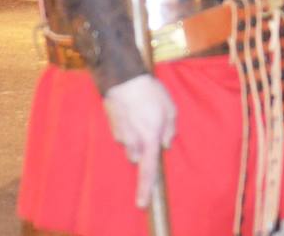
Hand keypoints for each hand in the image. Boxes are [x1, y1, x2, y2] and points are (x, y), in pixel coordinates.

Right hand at [103, 74, 176, 207]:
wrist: (123, 80)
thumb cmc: (151, 94)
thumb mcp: (171, 109)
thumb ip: (171, 130)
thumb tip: (166, 145)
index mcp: (150, 139)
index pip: (148, 170)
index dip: (146, 187)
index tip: (142, 203)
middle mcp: (133, 142)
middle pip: (138, 157)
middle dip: (144, 148)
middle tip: (152, 126)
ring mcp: (120, 136)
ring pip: (130, 146)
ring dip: (136, 137)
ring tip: (142, 114)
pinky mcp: (113, 128)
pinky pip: (123, 135)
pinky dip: (129, 127)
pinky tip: (133, 111)